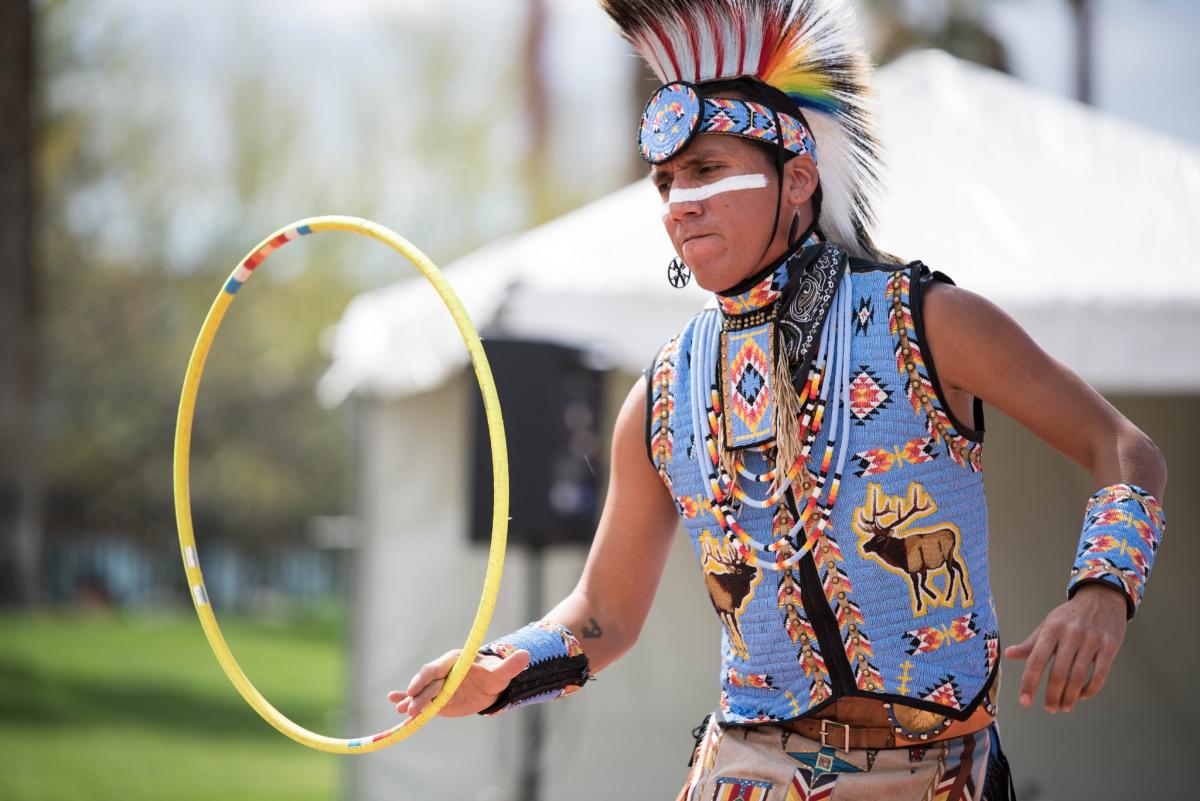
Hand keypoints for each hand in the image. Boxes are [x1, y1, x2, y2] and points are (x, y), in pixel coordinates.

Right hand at [386, 648, 530, 719]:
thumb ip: (510, 665)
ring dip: (411, 702)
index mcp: (454, 661)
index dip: (424, 678)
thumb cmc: (495, 674)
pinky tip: (397, 708)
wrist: (491, 685)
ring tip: (402, 712)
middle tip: (410, 709)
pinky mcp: (438, 700)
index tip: (414, 688)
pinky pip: (422, 701)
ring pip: (422, 694)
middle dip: (418, 696)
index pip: (435, 668)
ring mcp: (439, 687)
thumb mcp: (502, 672)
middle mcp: (443, 673)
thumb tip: (527, 655)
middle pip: (427, 684)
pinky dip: (408, 702)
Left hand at [1004, 583, 1127, 712]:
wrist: (1102, 597)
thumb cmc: (1070, 615)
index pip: (1036, 660)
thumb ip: (1031, 643)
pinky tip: (1082, 696)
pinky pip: (1100, 675)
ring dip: (1070, 696)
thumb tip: (1009, 654)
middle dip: (1052, 695)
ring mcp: (1092, 641)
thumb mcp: (1048, 624)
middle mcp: (1071, 635)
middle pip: (1058, 673)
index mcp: (1051, 629)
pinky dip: (1090, 689)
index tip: (1025, 701)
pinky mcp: (1110, 647)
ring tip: (1064, 707)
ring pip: (1079, 677)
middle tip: (1049, 709)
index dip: (1029, 682)